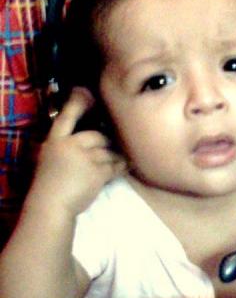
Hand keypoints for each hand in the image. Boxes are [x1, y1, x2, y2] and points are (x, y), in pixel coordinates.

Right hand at [30, 87, 126, 216]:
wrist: (50, 206)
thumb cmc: (51, 186)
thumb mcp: (52, 159)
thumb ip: (67, 147)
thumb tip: (93, 139)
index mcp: (55, 141)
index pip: (67, 117)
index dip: (77, 103)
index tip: (84, 91)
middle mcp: (70, 145)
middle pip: (97, 136)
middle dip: (105, 146)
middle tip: (110, 153)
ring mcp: (83, 157)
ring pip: (109, 152)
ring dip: (114, 158)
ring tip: (116, 164)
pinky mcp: (96, 171)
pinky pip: (115, 165)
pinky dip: (120, 168)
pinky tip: (124, 169)